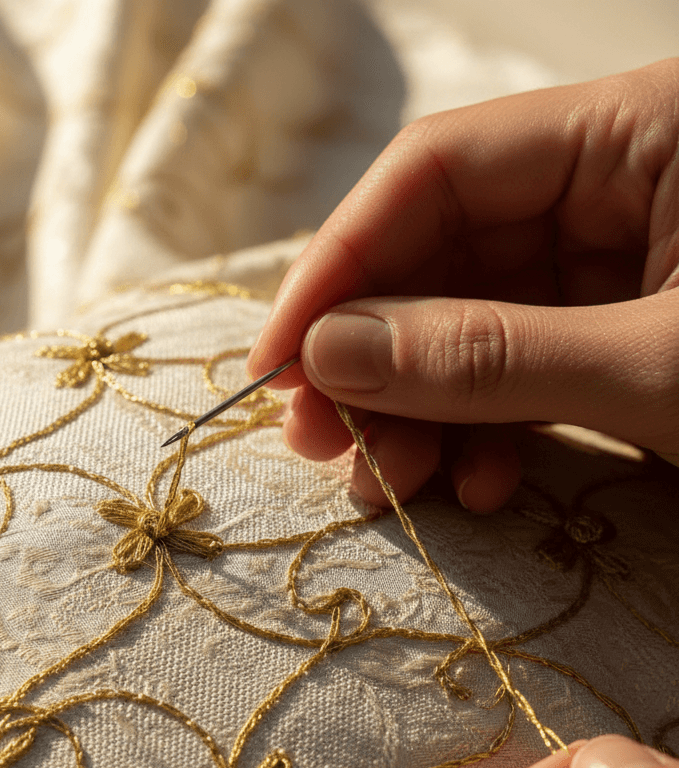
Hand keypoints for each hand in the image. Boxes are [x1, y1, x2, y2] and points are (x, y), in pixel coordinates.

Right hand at [248, 60, 678, 511]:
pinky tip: (474, 485)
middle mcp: (613, 186)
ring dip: (415, 414)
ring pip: (466, 328)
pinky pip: (516, 374)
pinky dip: (481, 435)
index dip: (338, 266)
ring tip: (389, 483)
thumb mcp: (658, 369)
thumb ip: (491, 356)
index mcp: (640, 133)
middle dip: (371, 361)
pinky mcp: (614, 338)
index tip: (276, 362)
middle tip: (319, 440)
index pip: (435, 170)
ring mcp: (614, 267)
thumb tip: (328, 355)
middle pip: (438, 256)